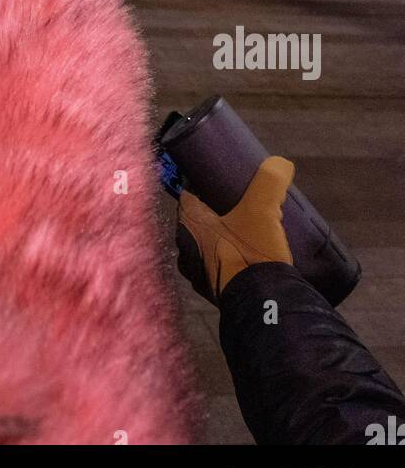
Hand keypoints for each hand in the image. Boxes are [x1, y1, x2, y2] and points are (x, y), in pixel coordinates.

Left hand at [177, 156, 294, 304]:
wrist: (262, 304)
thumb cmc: (252, 252)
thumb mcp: (263, 208)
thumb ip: (271, 179)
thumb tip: (281, 164)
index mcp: (188, 223)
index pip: (188, 192)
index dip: (203, 182)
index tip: (222, 177)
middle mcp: (186, 247)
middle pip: (199, 217)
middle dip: (217, 208)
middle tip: (242, 201)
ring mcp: (198, 272)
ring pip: (209, 242)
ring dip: (224, 233)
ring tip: (250, 226)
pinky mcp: (214, 290)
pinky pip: (219, 264)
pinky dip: (230, 255)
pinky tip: (248, 253)